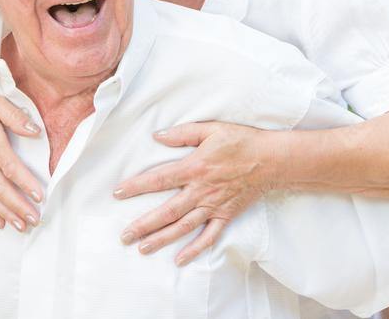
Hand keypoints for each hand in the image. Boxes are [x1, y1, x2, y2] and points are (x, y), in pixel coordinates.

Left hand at [114, 121, 282, 265]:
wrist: (271, 159)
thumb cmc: (241, 140)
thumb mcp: (211, 129)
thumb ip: (183, 133)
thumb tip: (158, 136)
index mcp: (195, 167)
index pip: (159, 179)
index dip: (137, 186)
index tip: (118, 192)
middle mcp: (201, 190)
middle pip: (168, 211)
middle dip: (144, 224)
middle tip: (125, 235)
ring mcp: (214, 205)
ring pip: (184, 226)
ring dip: (162, 239)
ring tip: (142, 248)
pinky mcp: (226, 214)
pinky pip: (209, 236)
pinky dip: (195, 249)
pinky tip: (180, 259)